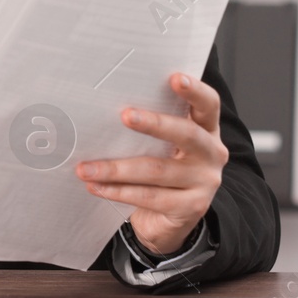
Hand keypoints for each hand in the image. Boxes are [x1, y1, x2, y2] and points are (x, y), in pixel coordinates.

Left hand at [74, 72, 227, 254]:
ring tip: (86, 168)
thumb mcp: (162, 145)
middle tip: (125, 115)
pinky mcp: (191, 207)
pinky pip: (149, 197)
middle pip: (186, 134)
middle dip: (154, 123)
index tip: (175, 77)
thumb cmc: (161, 171)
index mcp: (207, 130)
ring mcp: (204, 183)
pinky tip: (96, 186)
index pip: (208, 105)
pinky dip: (117, 191)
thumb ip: (149, 127)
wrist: (170, 220)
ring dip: (116, 168)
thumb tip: (102, 106)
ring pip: (157, 170)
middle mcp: (211, 154)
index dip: (195, 90)